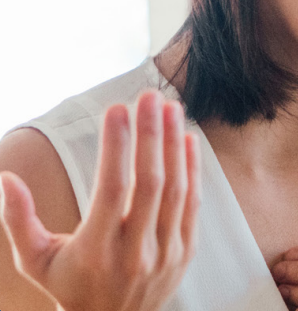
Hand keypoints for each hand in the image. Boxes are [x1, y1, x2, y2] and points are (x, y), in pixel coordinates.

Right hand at [0, 91, 200, 310]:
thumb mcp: (36, 261)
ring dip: (175, 144)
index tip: (116, 108)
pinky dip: (193, 170)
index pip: (112, 188)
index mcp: (96, 250)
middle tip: (150, 95)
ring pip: (177, 189)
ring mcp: (165, 252)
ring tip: (172, 107)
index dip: (116, 146)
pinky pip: (193, 204)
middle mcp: (135, 251)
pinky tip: (188, 138)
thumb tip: (6, 178)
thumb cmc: (69, 286)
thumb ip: (20, 220)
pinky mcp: (185, 252)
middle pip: (150, 183)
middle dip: (151, 134)